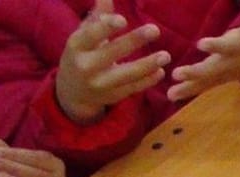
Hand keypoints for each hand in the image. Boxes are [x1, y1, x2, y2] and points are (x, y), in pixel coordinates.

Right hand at [55, 0, 168, 125]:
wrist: (73, 92)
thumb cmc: (82, 55)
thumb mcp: (84, 36)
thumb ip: (97, 17)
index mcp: (77, 46)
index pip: (91, 35)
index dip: (106, 27)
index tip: (123, 20)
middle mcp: (86, 65)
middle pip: (112, 52)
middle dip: (134, 41)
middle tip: (155, 29)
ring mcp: (100, 83)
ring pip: (126, 74)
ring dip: (147, 65)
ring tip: (165, 55)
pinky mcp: (113, 96)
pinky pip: (133, 88)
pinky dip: (148, 81)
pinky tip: (161, 71)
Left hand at [169, 0, 239, 101]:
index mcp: (239, 46)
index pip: (226, 46)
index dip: (216, 45)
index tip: (201, 44)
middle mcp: (230, 62)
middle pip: (212, 69)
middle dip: (195, 73)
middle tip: (177, 74)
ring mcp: (225, 73)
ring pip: (206, 81)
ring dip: (188, 87)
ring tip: (170, 94)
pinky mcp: (220, 78)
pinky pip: (204, 86)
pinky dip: (188, 91)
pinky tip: (171, 96)